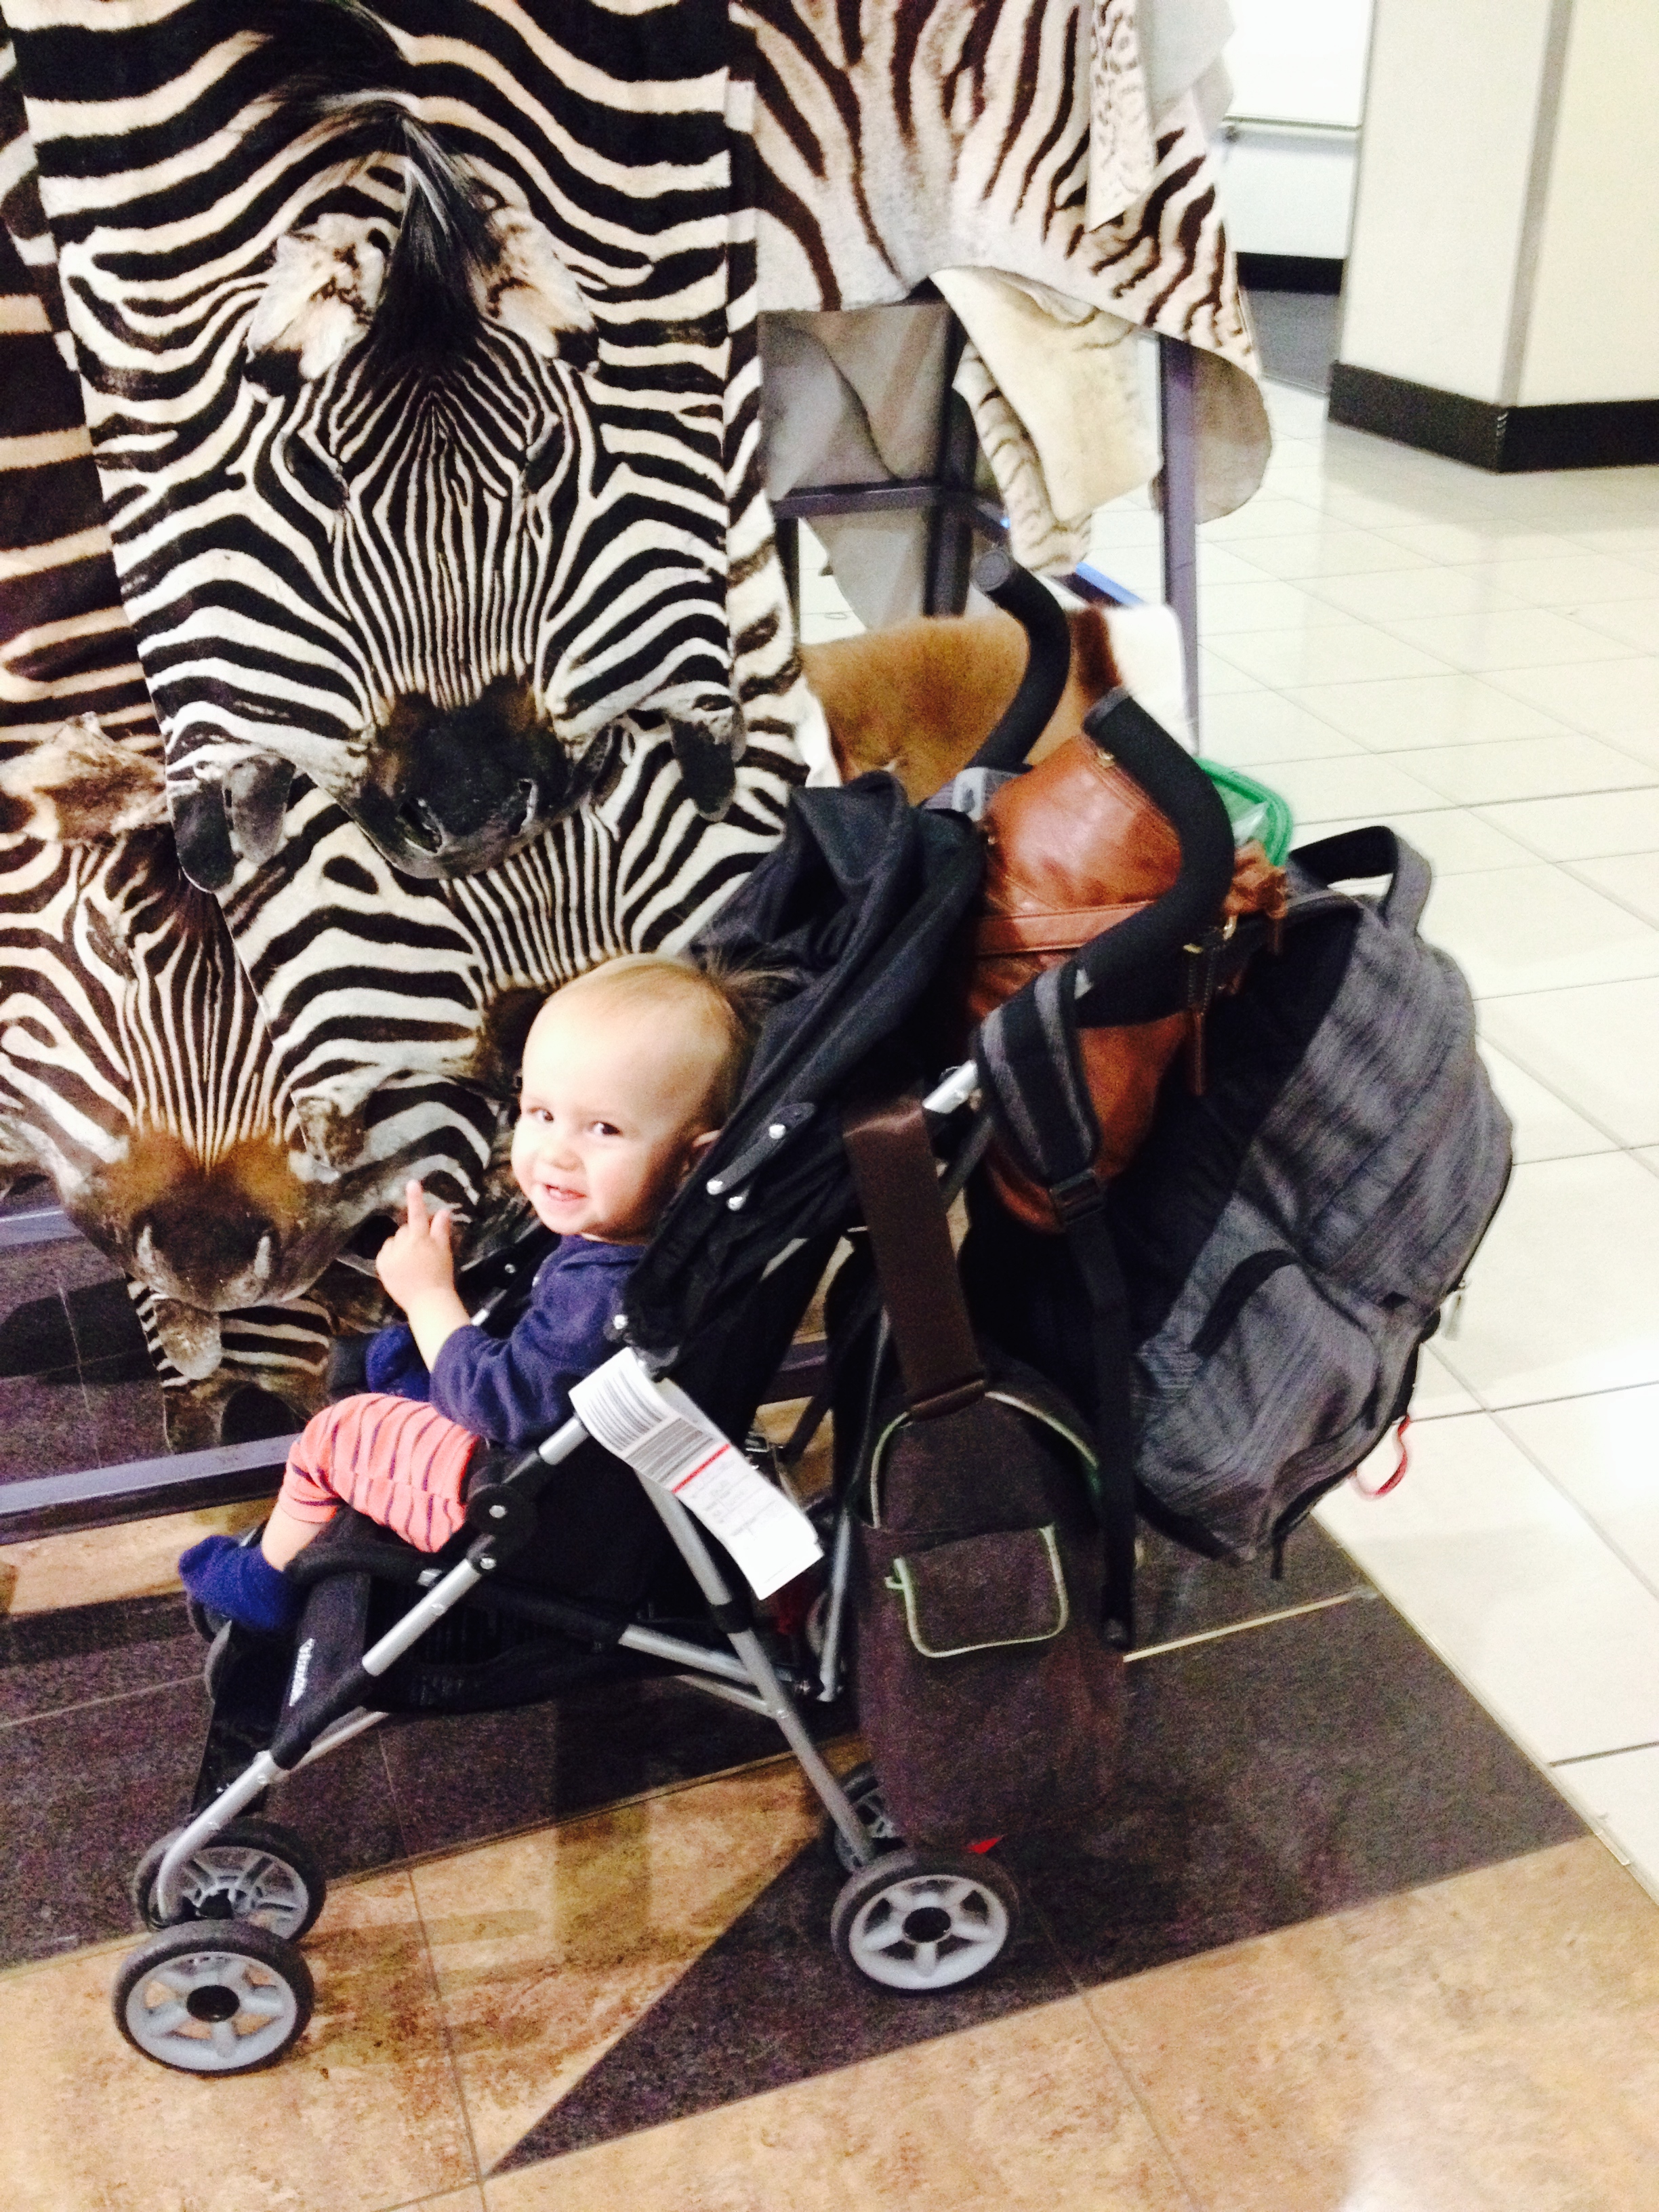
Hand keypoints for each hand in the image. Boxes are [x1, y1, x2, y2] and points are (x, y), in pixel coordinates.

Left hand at [376, 1180, 456, 1310]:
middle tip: (423, 1251)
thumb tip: (443, 1211)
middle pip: (405, 1229)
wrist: (428, 1301)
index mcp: (421, 1238)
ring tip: (411, 1262)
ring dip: (400, 1246)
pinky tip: (401, 1267)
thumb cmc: (440, 1275)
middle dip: (412, 1235)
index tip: (412, 1183)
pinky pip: (385, 1252)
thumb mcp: (444, 1251)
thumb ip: (441, 1230)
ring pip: (394, 1241)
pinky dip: (391, 1256)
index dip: (415, 1197)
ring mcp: (391, 1256)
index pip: (418, 1213)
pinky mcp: (382, 1266)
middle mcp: (403, 1244)